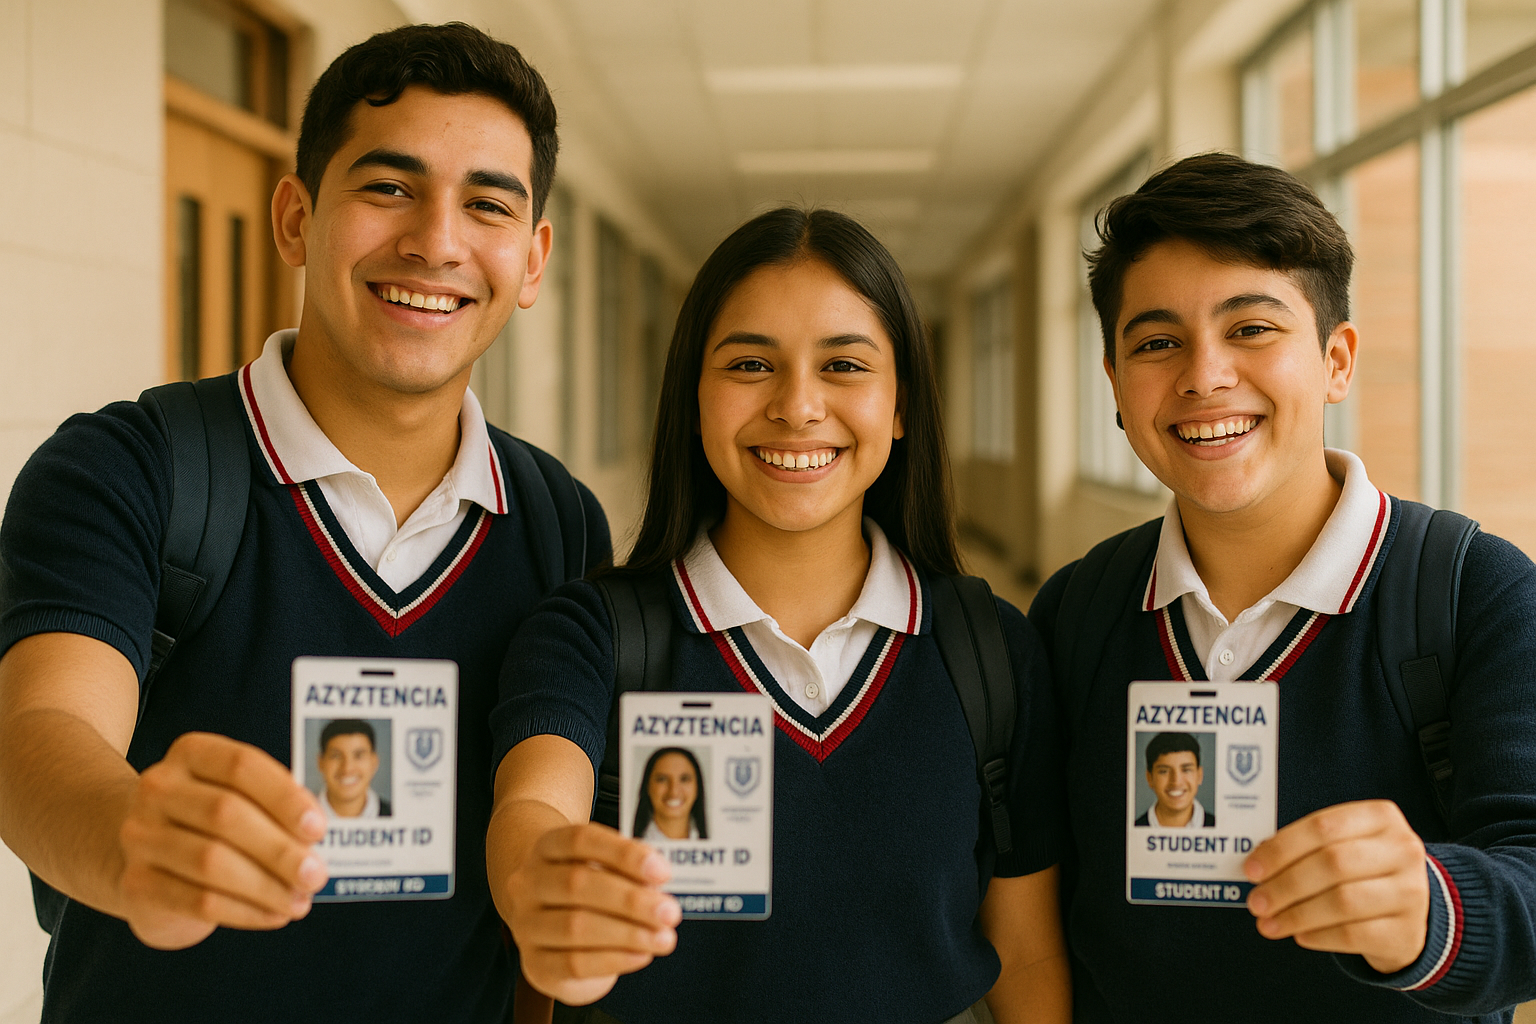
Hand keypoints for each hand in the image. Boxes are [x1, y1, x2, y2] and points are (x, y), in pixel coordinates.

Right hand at [117, 732, 327, 948]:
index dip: (284, 798)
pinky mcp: (136, 883)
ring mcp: (140, 835)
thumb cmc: (213, 822)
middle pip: (224, 814)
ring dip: (265, 886)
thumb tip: (313, 841)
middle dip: (279, 850)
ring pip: (210, 862)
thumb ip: (276, 808)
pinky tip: (274, 916)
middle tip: (315, 875)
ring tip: (300, 901)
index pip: (241, 766)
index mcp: (191, 754)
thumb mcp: (243, 799)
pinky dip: (245, 911)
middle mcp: (158, 788)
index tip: (319, 829)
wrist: (149, 856)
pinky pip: (196, 901)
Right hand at [505, 823, 680, 1004]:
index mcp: (547, 848)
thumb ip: (629, 872)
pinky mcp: (534, 964)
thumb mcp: (606, 869)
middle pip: (576, 883)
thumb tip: (656, 885)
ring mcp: (525, 925)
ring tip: (663, 938)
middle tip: (670, 912)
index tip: (662, 871)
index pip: (579, 840)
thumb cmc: (587, 889)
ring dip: (629, 933)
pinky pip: (573, 964)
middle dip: (631, 900)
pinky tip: (642, 954)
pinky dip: (615, 959)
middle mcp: (528, 883)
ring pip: (575, 927)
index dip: (623, 854)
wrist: (549, 924)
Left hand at [1244, 799, 1429, 972]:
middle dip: (1285, 884)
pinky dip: (1319, 936)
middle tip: (1256, 902)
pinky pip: (1354, 934)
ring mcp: (1411, 892)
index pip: (1322, 827)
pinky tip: (1299, 936)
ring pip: (1343, 901)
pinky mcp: (1408, 931)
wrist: (1413, 910)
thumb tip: (1255, 864)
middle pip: (1333, 863)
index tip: (1251, 869)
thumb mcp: (1343, 846)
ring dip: (1296, 914)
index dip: (1281, 848)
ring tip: (1268, 923)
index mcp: (1380, 817)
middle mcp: (1403, 850)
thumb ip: (1305, 848)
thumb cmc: (1362, 871)